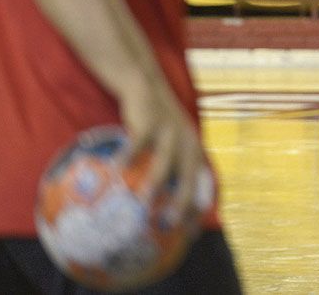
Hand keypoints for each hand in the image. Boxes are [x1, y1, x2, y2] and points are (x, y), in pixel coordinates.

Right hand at [117, 79, 205, 222]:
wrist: (145, 85)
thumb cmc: (154, 122)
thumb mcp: (167, 144)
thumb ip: (166, 170)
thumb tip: (151, 206)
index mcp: (194, 151)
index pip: (203, 184)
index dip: (199, 208)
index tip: (190, 234)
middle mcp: (187, 143)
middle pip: (189, 177)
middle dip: (183, 202)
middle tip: (171, 225)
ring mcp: (170, 132)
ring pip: (165, 162)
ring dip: (155, 183)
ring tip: (143, 203)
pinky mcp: (151, 121)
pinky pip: (139, 141)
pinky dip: (129, 155)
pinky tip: (115, 167)